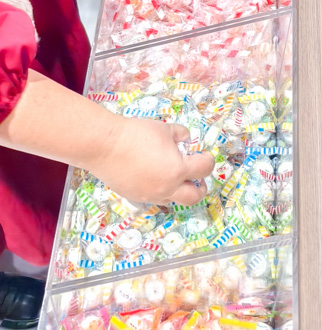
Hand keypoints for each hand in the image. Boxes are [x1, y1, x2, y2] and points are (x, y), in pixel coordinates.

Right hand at [88, 118, 214, 205]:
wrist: (105, 146)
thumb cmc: (137, 134)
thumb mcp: (165, 129)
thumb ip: (181, 135)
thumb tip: (186, 140)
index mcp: (178, 170)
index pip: (204, 169)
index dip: (208, 160)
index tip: (204, 155)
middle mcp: (167, 188)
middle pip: (193, 197)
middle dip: (200, 188)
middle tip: (198, 178)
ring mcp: (150, 196)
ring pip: (173, 200)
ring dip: (179, 191)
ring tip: (175, 177)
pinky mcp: (135, 197)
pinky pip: (155, 199)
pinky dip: (161, 191)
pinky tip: (155, 178)